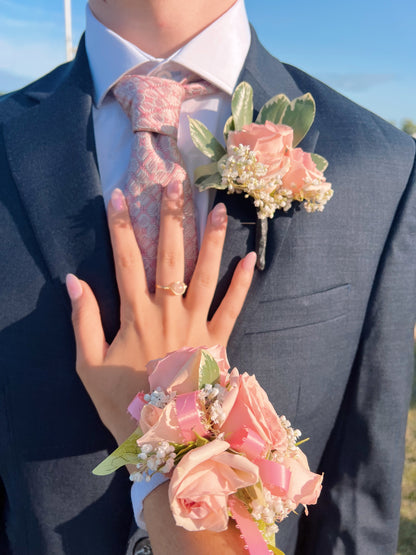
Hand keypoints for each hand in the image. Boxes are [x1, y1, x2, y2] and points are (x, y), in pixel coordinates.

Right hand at [66, 182, 255, 443]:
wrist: (164, 437)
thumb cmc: (124, 403)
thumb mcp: (89, 365)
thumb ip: (83, 320)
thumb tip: (74, 280)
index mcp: (135, 314)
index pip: (126, 260)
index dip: (121, 226)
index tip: (118, 196)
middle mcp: (168, 311)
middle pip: (170, 255)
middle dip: (170, 216)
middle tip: (174, 182)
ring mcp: (196, 323)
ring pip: (205, 273)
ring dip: (211, 239)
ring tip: (217, 207)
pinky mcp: (218, 341)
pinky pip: (232, 308)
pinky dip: (241, 285)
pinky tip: (250, 260)